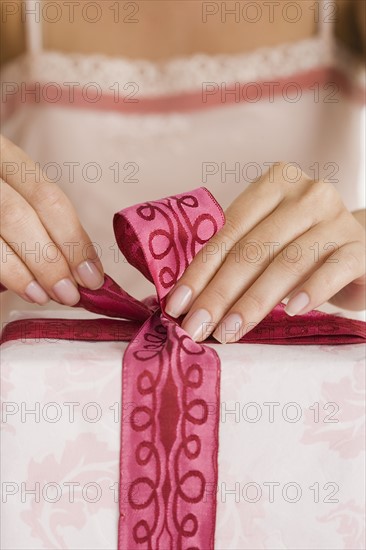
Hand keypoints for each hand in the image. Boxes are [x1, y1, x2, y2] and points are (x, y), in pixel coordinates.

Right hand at [0, 135, 103, 305]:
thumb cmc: (0, 201)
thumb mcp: (14, 192)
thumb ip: (43, 222)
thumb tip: (83, 269)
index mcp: (4, 155)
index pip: (47, 197)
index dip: (74, 239)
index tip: (93, 276)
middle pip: (19, 215)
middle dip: (51, 260)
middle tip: (71, 294)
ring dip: (27, 271)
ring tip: (47, 296)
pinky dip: (7, 272)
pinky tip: (23, 290)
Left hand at [165, 162, 365, 342]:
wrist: (359, 249)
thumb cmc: (301, 247)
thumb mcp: (267, 240)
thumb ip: (235, 254)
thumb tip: (186, 300)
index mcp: (275, 184)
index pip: (228, 230)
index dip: (200, 271)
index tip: (176, 306)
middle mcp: (307, 194)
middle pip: (253, 249)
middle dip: (219, 294)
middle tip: (196, 327)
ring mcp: (336, 218)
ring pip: (287, 262)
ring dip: (254, 302)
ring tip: (229, 332)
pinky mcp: (360, 248)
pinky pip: (332, 271)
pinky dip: (310, 292)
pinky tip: (291, 313)